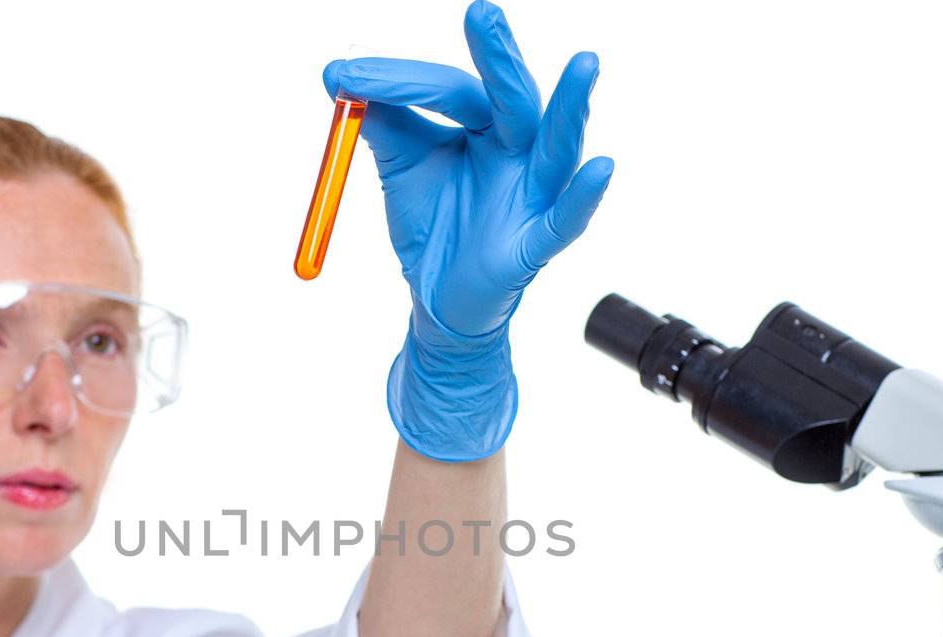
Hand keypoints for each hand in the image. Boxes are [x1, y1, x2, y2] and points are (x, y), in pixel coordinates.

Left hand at [324, 0, 613, 461]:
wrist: (435, 303)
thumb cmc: (434, 228)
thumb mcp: (403, 167)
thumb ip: (382, 123)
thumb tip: (342, 77)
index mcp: (485, 127)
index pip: (450, 89)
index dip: (399, 82)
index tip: (342, 78)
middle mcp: (517, 152)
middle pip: (513, 97)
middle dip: (498, 57)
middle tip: (481, 12)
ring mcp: (532, 196)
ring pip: (557, 145)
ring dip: (571, 106)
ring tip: (584, 65)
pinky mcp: (533, 244)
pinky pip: (565, 219)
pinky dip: (584, 196)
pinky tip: (600, 168)